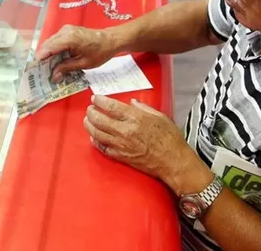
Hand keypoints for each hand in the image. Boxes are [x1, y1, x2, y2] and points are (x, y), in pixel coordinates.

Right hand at [36, 25, 117, 79]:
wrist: (110, 40)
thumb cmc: (100, 52)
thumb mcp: (84, 63)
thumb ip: (66, 68)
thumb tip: (53, 76)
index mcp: (69, 38)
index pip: (48, 48)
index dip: (40, 59)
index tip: (34, 70)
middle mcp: (64, 31)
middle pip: (47, 45)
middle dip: (43, 59)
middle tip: (40, 72)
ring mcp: (65, 29)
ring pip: (50, 43)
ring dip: (47, 55)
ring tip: (46, 68)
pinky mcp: (67, 31)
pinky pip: (55, 41)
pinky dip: (53, 50)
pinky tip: (54, 60)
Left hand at [84, 95, 211, 194]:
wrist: (173, 161)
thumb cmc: (170, 139)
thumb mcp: (160, 117)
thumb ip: (144, 108)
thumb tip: (132, 103)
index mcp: (135, 118)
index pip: (110, 107)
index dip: (100, 101)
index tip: (95, 98)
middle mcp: (125, 131)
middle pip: (100, 120)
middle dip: (91, 112)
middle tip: (90, 109)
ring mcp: (121, 145)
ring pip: (97, 134)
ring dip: (89, 126)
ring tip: (87, 120)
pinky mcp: (121, 156)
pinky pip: (103, 148)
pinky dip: (96, 142)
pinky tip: (93, 138)